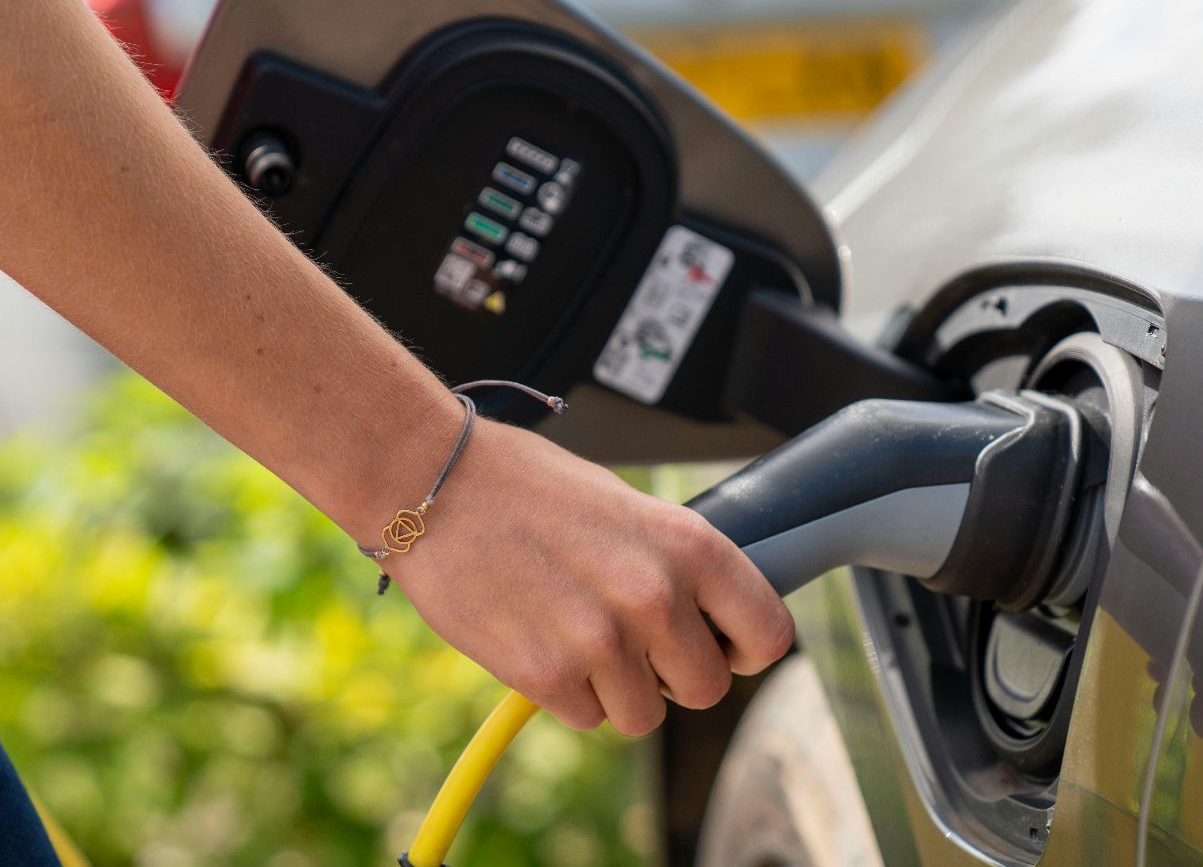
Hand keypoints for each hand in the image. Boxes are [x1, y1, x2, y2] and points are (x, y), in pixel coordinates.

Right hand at [378, 418, 794, 735]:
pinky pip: (585, 717)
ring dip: (617, 690)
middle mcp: (656, 597)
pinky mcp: (545, 674)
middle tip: (635, 643)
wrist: (433, 485)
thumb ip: (674, 563)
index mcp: (688, 545)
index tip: (720, 646)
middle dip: (673, 676)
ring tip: (578, 635)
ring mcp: (601, 641)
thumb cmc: (526, 485)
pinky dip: (566, 692)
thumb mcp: (628, 505)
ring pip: (642, 715)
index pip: (768, 634)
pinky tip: (540, 639)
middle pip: (706, 690)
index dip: (744, 649)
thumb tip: (709, 614)